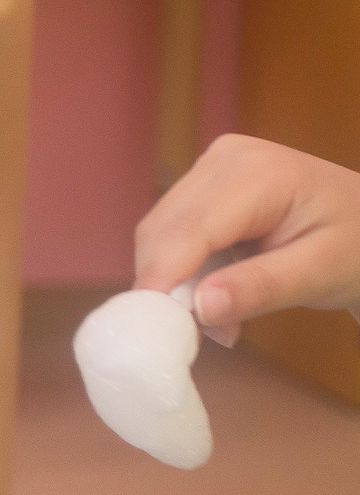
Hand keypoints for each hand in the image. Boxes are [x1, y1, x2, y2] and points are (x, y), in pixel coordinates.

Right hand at [135, 134, 359, 338]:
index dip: (164, 279)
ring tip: (217, 319)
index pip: (191, 230)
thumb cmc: (358, 247)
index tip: (154, 330)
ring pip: (160, 233)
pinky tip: (214, 292)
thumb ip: (262, 288)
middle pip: (164, 230)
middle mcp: (225, 158)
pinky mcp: (203, 183)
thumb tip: (200, 307)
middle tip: (199, 335)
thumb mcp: (323, 274)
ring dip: (173, 282)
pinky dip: (181, 269)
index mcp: (260, 173)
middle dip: (168, 286)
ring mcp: (211, 166)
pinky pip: (172, 232)